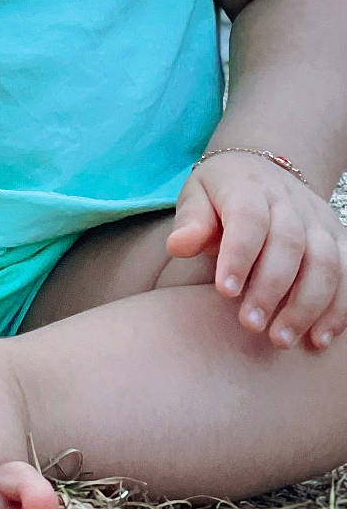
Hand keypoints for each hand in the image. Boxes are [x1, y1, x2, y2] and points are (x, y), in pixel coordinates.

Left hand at [167, 151, 346, 349]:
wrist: (261, 169)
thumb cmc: (221, 193)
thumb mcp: (197, 196)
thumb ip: (191, 222)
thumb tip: (178, 246)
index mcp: (249, 188)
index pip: (249, 220)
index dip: (239, 255)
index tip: (225, 291)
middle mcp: (289, 202)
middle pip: (289, 245)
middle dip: (271, 289)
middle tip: (250, 325)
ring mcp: (318, 222)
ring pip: (325, 263)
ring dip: (307, 306)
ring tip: (281, 339)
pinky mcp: (338, 239)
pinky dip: (338, 310)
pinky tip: (318, 339)